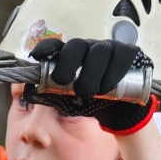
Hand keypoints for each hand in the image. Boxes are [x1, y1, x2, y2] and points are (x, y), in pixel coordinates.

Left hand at [27, 37, 154, 134]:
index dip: (48, 48)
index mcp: (74, 57)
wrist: (121, 114)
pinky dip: (114, 70)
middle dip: (68, 63)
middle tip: (64, 81)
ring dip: (91, 72)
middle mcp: (90, 48)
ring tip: (89, 92)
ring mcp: (110, 49)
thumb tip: (31, 93)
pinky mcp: (130, 54)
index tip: (38, 57)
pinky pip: (122, 55)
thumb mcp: (70, 101)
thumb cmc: (94, 104)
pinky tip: (108, 85)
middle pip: (77, 46)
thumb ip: (54, 95)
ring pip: (99, 51)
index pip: (58, 46)